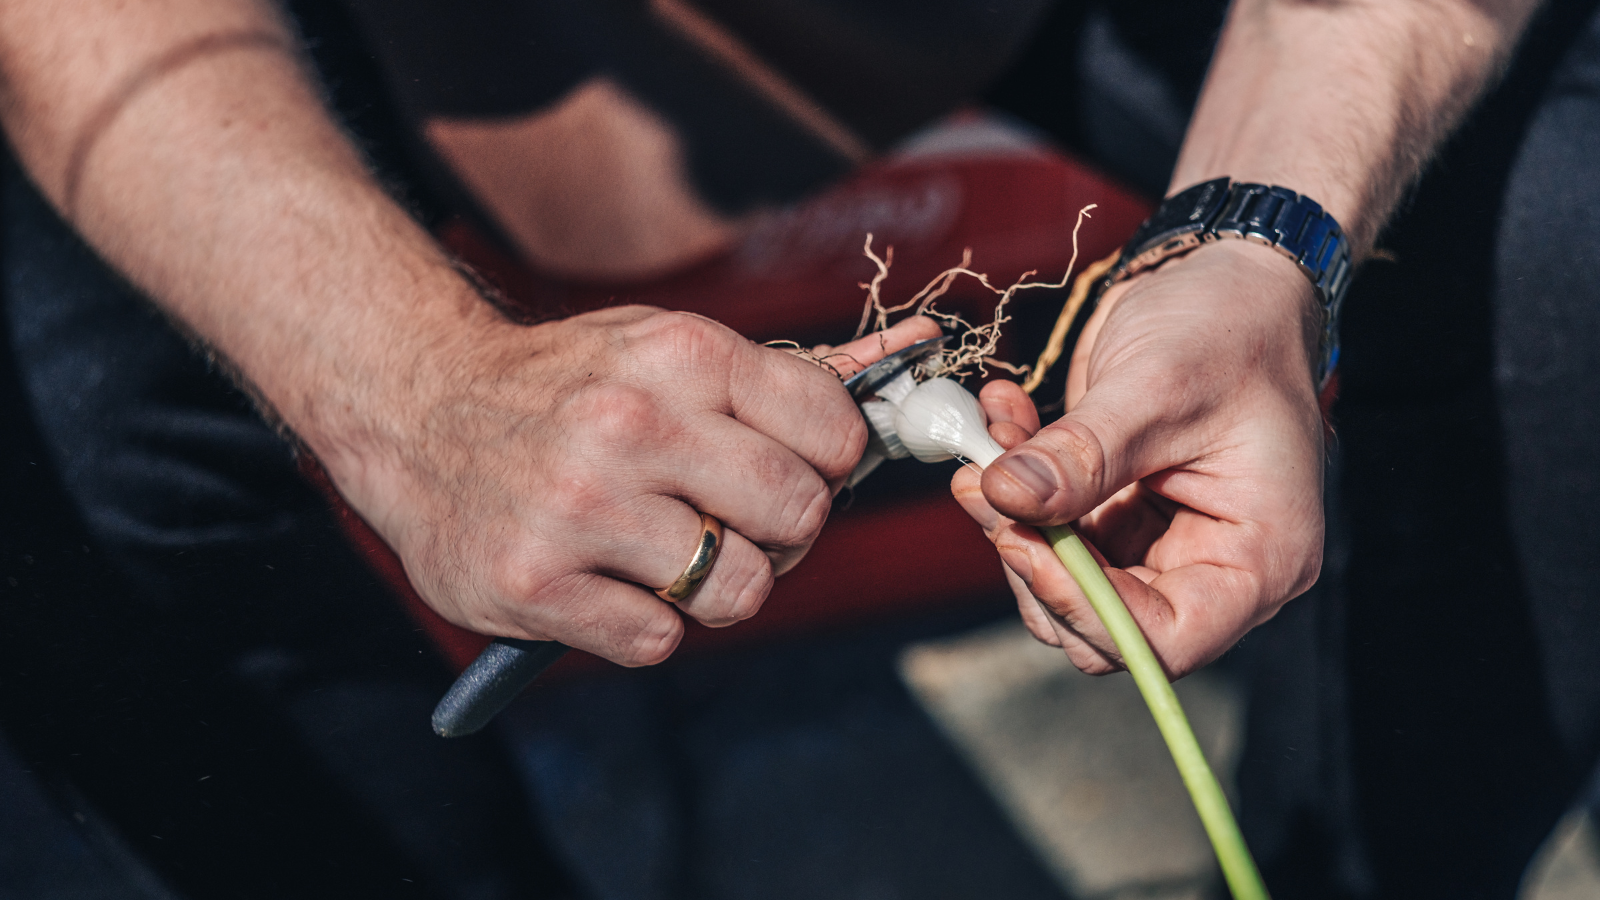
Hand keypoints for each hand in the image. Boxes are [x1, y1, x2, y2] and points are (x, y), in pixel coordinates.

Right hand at [324, 308, 940, 666]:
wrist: (419, 407)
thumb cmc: (568, 383)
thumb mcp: (666, 348)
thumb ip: (783, 377)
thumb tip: (909, 357)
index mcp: (681, 356)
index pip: (832, 430)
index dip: (828, 463)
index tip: (794, 467)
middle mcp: (634, 426)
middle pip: (798, 517)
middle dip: (783, 531)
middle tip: (736, 520)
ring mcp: (581, 508)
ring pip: (738, 591)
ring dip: (717, 585)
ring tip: (670, 553)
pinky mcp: (534, 583)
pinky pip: (659, 642)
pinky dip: (647, 624)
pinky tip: (611, 581)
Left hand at [952, 240, 1325, 676]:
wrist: (1229, 278)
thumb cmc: (1230, 327)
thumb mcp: (1156, 386)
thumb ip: (1082, 454)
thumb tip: (1007, 499)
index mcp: (1261, 557)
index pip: (1166, 639)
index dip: (1084, 608)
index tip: (1019, 540)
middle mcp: (1216, 565)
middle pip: (1103, 624)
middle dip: (1032, 558)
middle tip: (981, 480)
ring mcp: (1165, 543)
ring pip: (1064, 582)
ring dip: (1012, 518)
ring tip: (988, 440)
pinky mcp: (1123, 515)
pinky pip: (1055, 533)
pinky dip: (1020, 486)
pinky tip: (1004, 421)